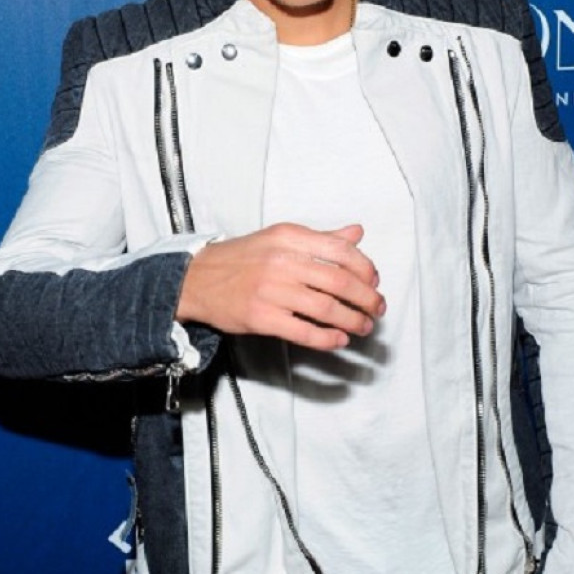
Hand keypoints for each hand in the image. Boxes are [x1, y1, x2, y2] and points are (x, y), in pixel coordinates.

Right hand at [176, 222, 384, 350]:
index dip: (365, 268)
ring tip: (362, 326)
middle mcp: (282, 261)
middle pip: (339, 281)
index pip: (341, 250)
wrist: (196, 279)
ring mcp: (271, 290)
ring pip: (326, 308)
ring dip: (352, 320)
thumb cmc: (241, 259)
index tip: (374, 281)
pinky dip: (327, 339)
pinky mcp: (261, 317)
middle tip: (377, 308)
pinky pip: (304, 331)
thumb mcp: (280, 238)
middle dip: (366, 298)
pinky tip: (339, 340)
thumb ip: (321, 238)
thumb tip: (357, 233)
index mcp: (289, 237)